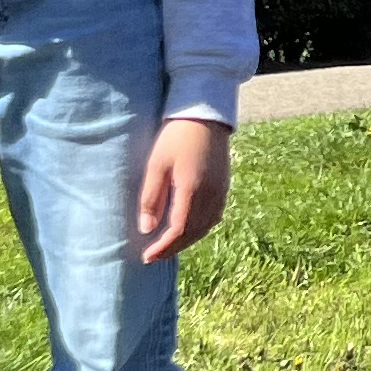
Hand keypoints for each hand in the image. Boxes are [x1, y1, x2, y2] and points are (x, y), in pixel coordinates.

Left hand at [137, 117, 231, 262]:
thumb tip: (147, 229)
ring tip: (169, 245)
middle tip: (154, 256)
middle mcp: (211, 196)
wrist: (205, 114)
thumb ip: (151, 198)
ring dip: (187, 240)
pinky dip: (199, 228)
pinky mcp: (224, 186)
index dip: (163, 247)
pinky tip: (188, 228)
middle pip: (193, 233)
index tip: (146, 256)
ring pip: (205, 227)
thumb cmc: (176, 137)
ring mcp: (221, 192)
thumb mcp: (156, 165)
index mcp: (192, 191)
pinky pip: (213, 217)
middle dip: (173, 248)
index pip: (178, 230)